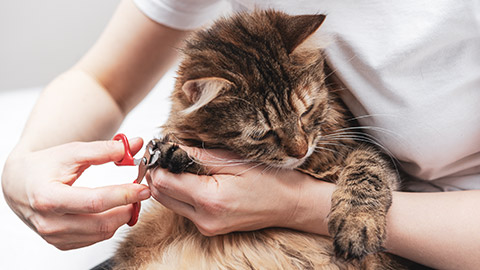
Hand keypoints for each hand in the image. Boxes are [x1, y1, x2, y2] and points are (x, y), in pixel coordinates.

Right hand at [1, 138, 150, 249]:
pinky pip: (93, 239)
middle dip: (127, 208)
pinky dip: (109, 226)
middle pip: (101, 223)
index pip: (95, 202)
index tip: (143, 188)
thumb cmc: (44, 166)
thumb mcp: (71, 152)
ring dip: (121, 218)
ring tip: (130, 200)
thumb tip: (133, 146)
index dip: (123, 195)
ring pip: (101, 234)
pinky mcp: (60, 243)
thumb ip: (103, 150)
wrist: (18, 183)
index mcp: (48, 197)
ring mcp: (54, 236)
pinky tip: (113, 211)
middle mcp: (49, 222)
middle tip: (141, 193)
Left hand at [147, 145, 334, 235]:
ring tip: (178, 162)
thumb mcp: (235, 161)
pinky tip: (191, 177)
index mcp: (210, 200)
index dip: (157, 163)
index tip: (160, 147)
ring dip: (167, 183)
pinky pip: (183, 209)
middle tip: (165, 152)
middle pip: (161, 195)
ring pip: (168, 203)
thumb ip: (200, 155)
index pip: (165, 182)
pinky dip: (180, 192)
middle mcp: (204, 219)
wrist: (291, 205)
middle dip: (158, 173)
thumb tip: (172, 146)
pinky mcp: (208, 228)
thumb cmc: (270, 180)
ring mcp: (206, 227)